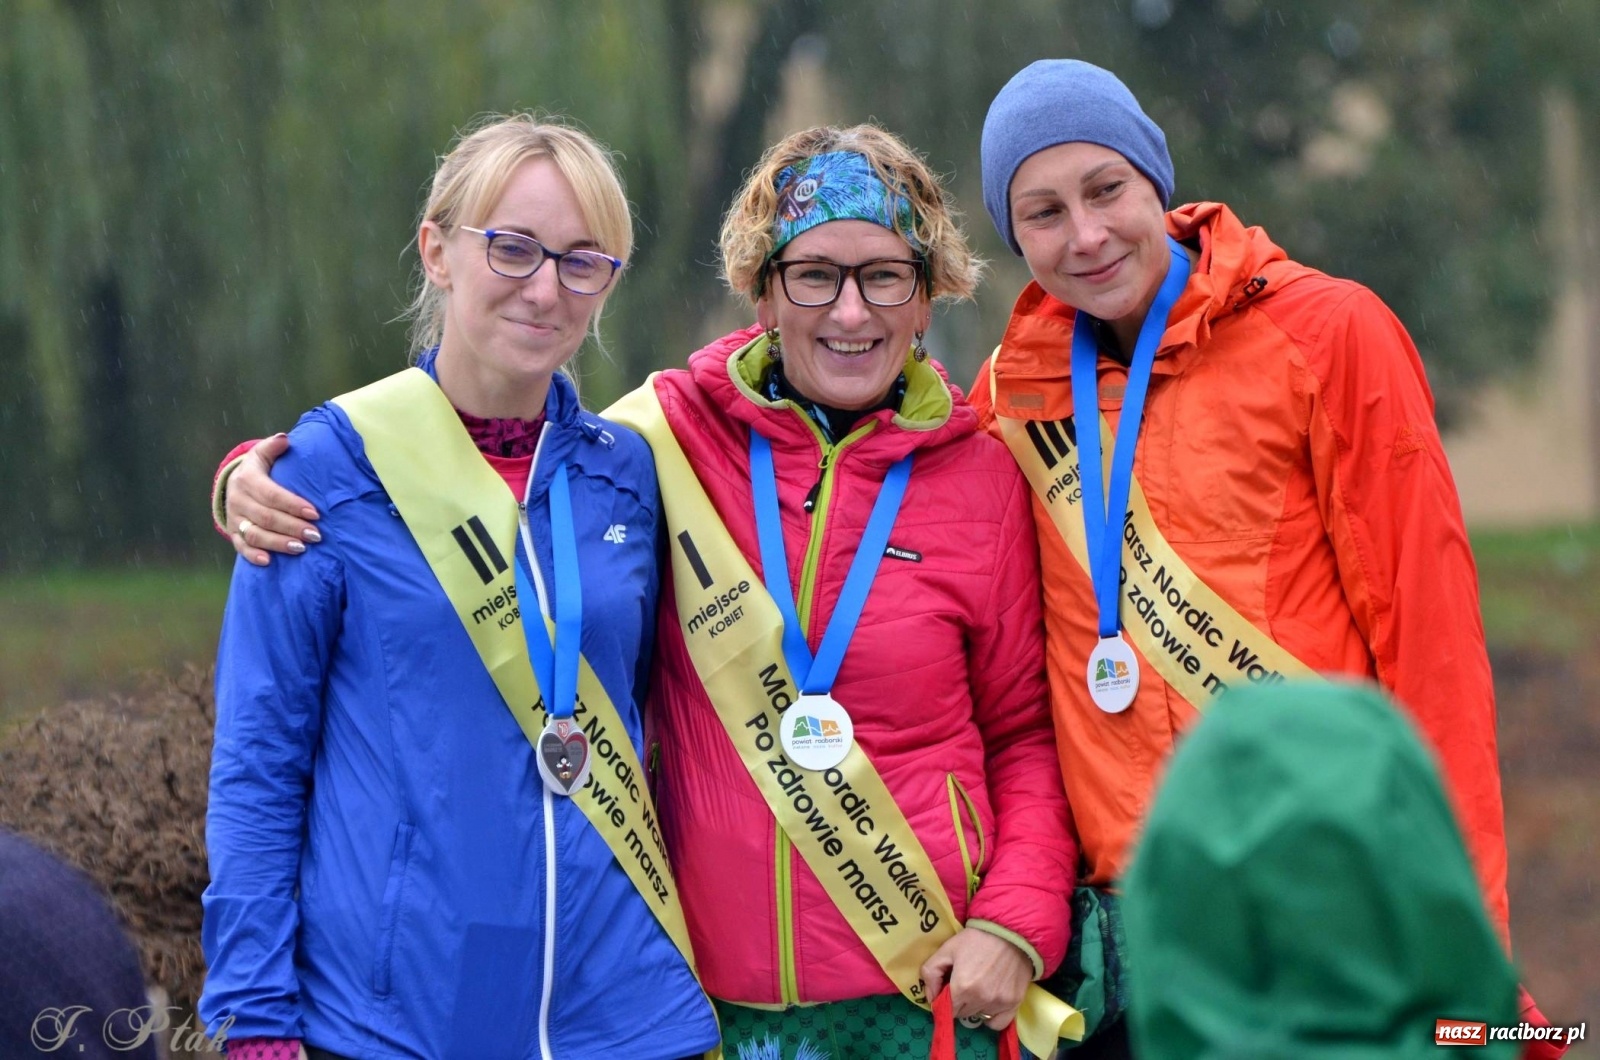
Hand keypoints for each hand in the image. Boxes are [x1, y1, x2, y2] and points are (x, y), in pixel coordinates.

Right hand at [229, 433, 319, 564]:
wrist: (233, 485)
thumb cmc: (259, 470)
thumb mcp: (263, 455)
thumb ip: (273, 447)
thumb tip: (285, 439)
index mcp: (247, 480)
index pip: (272, 495)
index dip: (293, 505)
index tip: (315, 513)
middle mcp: (237, 500)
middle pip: (266, 517)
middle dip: (292, 527)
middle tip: (315, 535)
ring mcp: (234, 519)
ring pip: (255, 534)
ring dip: (278, 543)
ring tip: (301, 548)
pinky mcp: (233, 533)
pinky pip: (241, 547)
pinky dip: (253, 556)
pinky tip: (269, 561)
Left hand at [920, 927, 1031, 1030]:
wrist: (1010, 931)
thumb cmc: (976, 938)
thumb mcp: (946, 949)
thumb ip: (930, 973)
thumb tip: (931, 997)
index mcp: (962, 987)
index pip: (947, 1010)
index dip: (945, 1000)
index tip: (949, 989)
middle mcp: (981, 999)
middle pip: (962, 1013)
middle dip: (959, 1002)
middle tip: (964, 984)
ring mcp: (999, 1003)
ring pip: (979, 1016)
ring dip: (975, 1006)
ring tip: (979, 987)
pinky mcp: (1014, 1003)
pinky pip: (998, 1023)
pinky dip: (992, 1017)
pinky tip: (990, 1002)